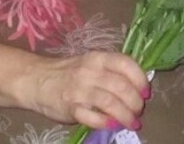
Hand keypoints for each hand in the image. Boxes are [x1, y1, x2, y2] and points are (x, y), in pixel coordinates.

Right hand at [26, 50, 149, 131]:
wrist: (37, 80)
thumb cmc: (69, 72)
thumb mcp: (90, 64)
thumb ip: (111, 72)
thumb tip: (138, 86)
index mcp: (98, 58)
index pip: (125, 63)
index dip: (140, 79)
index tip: (146, 92)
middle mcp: (90, 71)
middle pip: (121, 86)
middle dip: (136, 102)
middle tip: (139, 111)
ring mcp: (80, 89)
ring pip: (110, 102)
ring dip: (126, 115)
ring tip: (132, 122)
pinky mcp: (71, 107)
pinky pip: (93, 117)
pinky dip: (106, 123)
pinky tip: (112, 125)